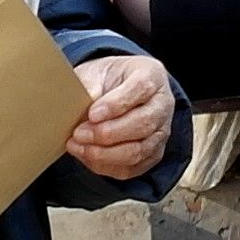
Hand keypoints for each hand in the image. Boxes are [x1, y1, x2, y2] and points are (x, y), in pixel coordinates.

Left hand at [66, 48, 177, 176]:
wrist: (120, 91)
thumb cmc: (109, 79)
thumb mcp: (96, 71)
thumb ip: (89, 86)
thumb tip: (77, 106)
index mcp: (151, 75)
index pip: (140, 89)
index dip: (115, 104)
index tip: (92, 114)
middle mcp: (162, 105)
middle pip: (143, 124)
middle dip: (107, 133)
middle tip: (79, 133)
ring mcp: (160, 132)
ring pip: (138, 151)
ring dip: (104, 154)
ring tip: (78, 147)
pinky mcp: (153, 154)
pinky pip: (132, 168)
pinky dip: (106, 166)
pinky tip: (87, 156)